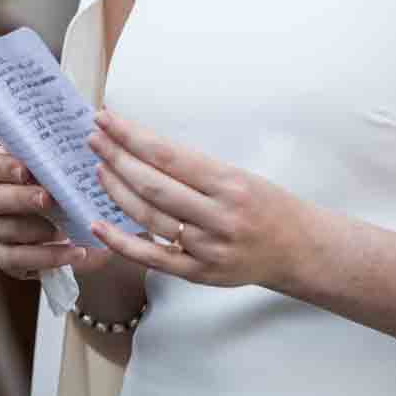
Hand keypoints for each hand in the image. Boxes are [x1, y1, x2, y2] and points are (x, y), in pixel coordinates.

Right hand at [0, 146, 110, 279]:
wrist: (93, 225)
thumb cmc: (76, 183)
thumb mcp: (76, 160)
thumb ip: (74, 139)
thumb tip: (99, 112)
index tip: (25, 169)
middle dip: (18, 198)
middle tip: (48, 199)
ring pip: (1, 230)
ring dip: (35, 229)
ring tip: (65, 228)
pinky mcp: (10, 259)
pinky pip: (17, 261)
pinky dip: (48, 257)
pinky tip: (76, 252)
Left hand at [86, 108, 317, 291]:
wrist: (300, 251)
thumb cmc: (267, 205)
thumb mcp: (239, 174)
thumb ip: (194, 168)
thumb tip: (143, 147)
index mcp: (229, 184)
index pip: (167, 155)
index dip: (132, 136)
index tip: (107, 120)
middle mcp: (218, 217)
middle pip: (152, 185)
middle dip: (117, 157)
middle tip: (94, 138)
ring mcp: (207, 249)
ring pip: (148, 217)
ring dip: (116, 190)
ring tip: (98, 167)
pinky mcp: (198, 274)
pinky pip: (152, 257)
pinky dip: (121, 241)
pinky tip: (98, 223)